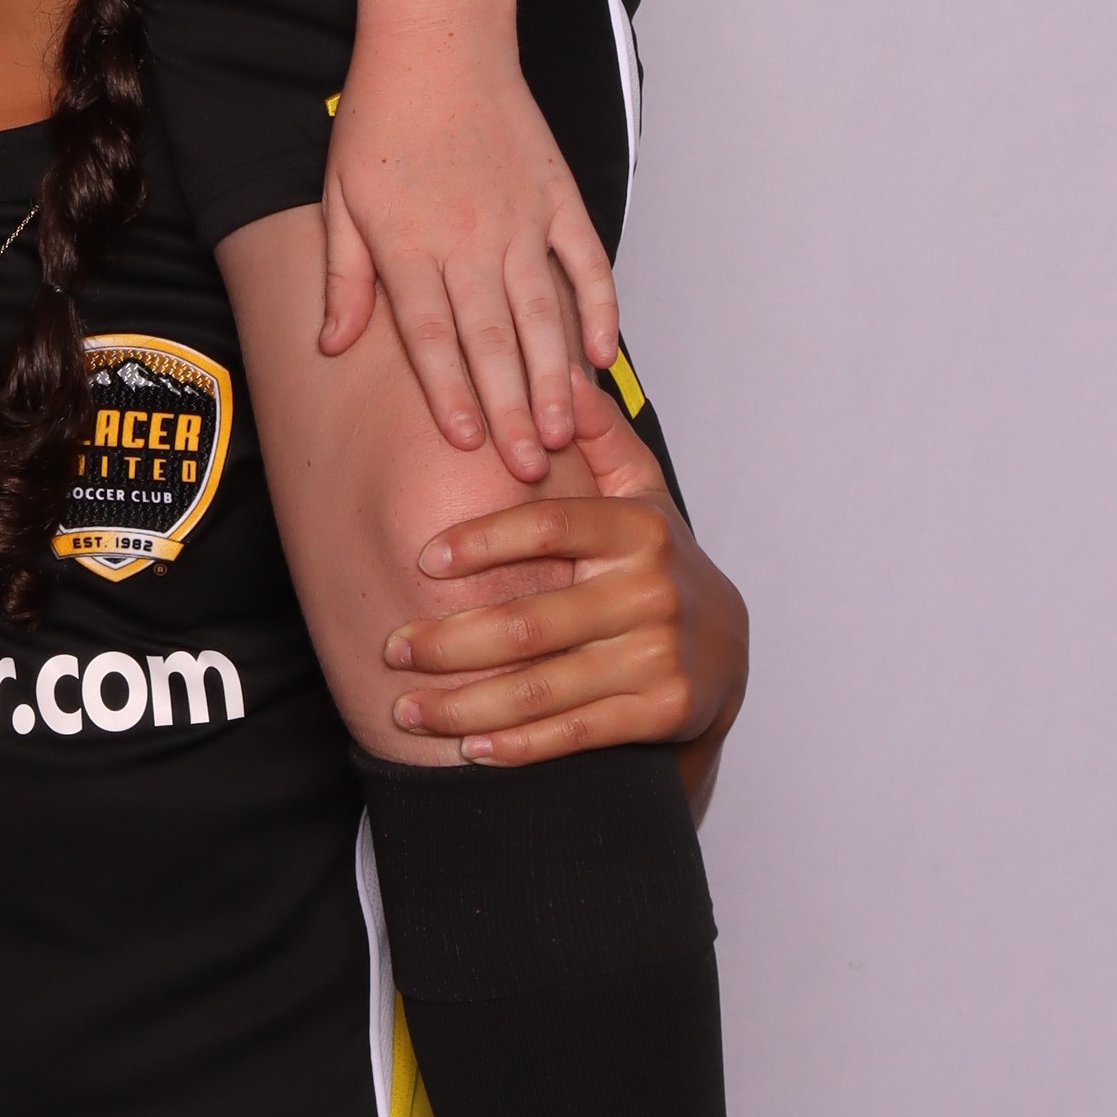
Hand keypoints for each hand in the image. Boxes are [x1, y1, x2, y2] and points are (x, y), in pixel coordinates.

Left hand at [320, 24, 621, 475]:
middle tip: (527, 470)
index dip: (449, 394)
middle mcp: (468, 241)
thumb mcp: (339, 198)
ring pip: (543, 313)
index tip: (467, 444)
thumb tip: (332, 344)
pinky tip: (602, 355)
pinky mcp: (557, 197)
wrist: (436, 42)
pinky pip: (586, 262)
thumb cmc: (378, 120)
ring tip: (563, 431)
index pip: (432, 336)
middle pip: (492, 339)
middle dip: (510, 410)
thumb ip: (344, 276)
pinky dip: (598, 308)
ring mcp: (520, 220)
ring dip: (553, 377)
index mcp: (409, 245)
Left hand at [381, 363, 746, 800]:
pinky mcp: (663, 711)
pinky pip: (576, 732)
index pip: (550, 527)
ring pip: (544, 687)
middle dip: (450, 641)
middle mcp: (651, 592)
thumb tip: (566, 367)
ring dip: (465, 706)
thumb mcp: (639, 491)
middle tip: (390, 648)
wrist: (726, 649)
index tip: (423, 561)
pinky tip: (469, 749)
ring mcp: (659, 656)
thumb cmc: (656, 560)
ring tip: (406, 708)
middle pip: (532, 622)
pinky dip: (519, 745)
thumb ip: (599, 433)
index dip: (483, 542)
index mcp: (637, 528)